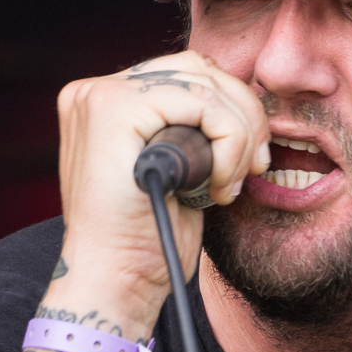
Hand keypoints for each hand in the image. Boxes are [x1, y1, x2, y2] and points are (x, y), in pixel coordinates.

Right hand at [50, 52, 269, 327]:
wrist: (116, 282)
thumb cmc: (147, 239)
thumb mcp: (174, 171)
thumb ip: (189, 130)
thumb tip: (240, 105)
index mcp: (105, 102)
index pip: (187, 75)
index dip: (230, 111)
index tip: (248, 161)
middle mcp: (96, 92)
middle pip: (199, 69)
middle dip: (243, 116)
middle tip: (255, 166)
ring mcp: (100, 96)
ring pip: (206, 85)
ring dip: (238, 136)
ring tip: (230, 183)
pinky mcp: (114, 110)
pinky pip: (202, 103)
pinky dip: (228, 143)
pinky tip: (218, 186)